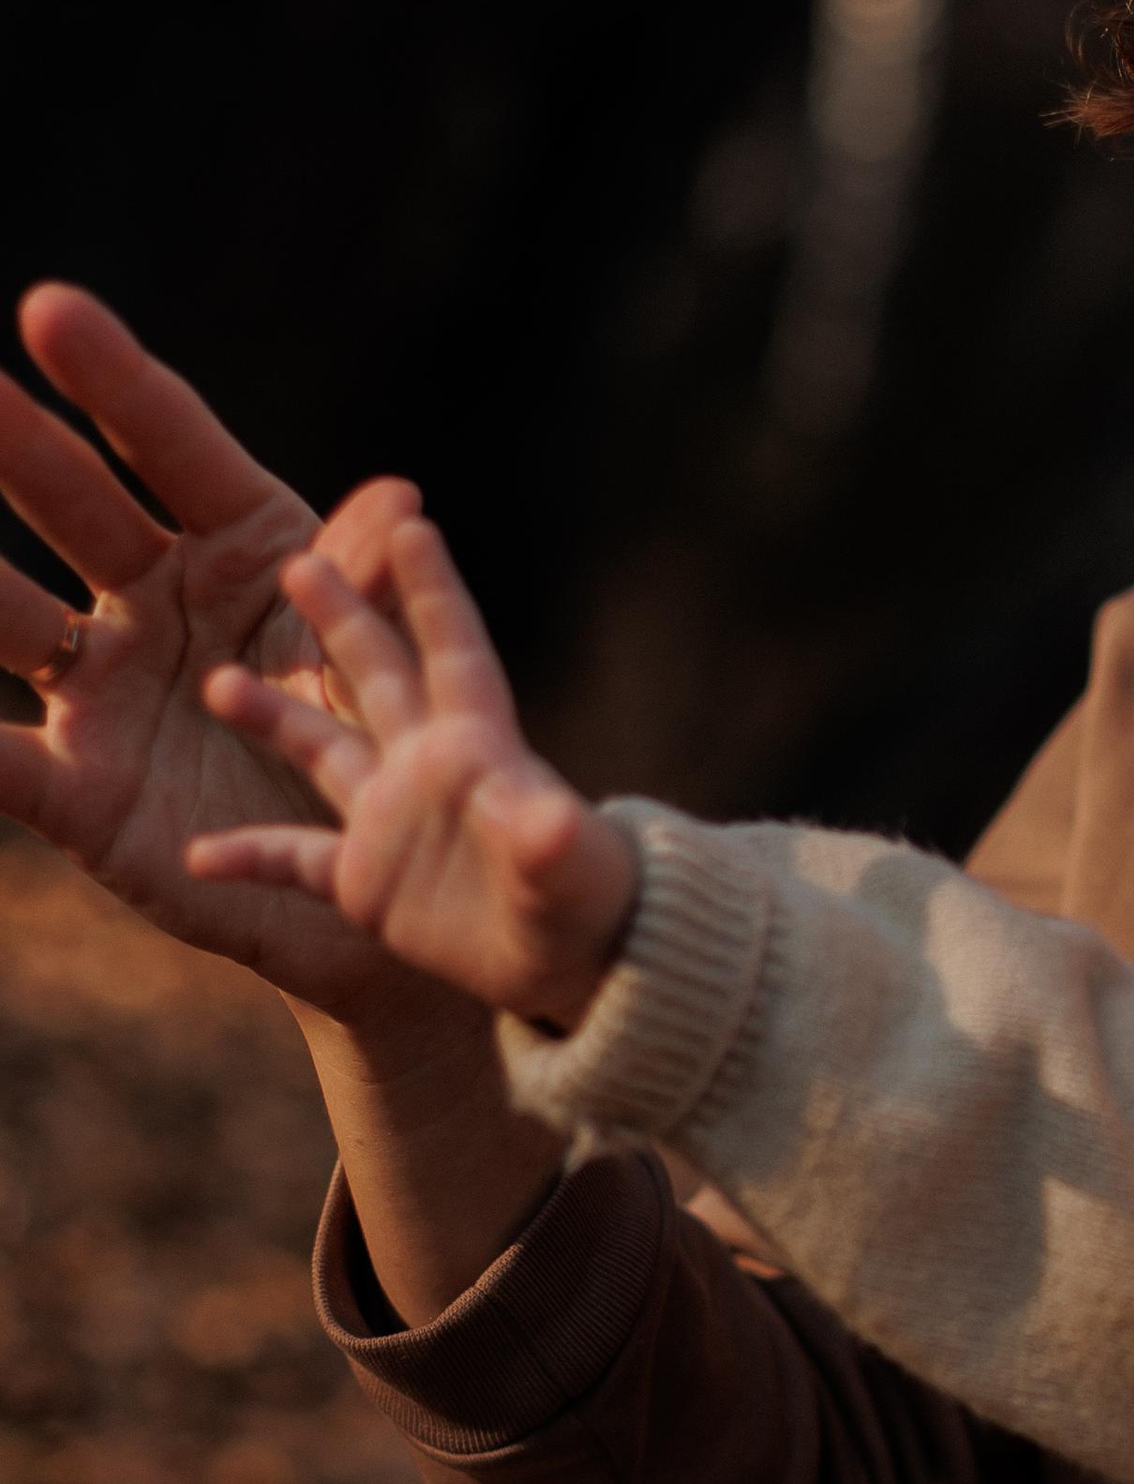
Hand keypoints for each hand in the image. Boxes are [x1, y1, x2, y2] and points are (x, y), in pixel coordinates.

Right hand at [0, 285, 465, 1018]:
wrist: (395, 893)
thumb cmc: (404, 760)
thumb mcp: (403, 677)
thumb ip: (379, 598)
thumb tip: (398, 506)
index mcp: (246, 549)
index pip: (171, 449)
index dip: (113, 382)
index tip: (51, 309)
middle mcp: (158, 601)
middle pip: (73, 507)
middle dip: (13, 442)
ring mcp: (109, 692)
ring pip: (12, 619)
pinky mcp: (84, 792)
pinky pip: (2, 764)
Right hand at [189, 513, 638, 1029]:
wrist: (569, 960)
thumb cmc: (586, 900)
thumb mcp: (567, 869)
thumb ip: (550, 841)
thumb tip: (556, 824)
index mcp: (480, 745)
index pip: (454, 652)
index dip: (434, 593)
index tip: (411, 522)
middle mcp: (426, 764)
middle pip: (376, 674)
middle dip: (340, 617)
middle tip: (298, 562)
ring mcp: (390, 817)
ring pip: (320, 750)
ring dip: (271, 718)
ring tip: (216, 684)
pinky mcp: (367, 879)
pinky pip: (294, 859)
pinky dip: (249, 857)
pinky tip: (197, 856)